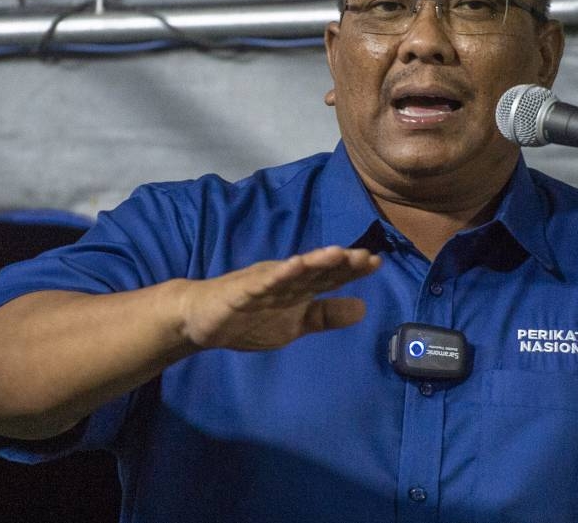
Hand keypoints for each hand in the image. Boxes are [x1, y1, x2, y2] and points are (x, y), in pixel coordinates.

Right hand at [176, 245, 380, 350]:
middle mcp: (285, 279)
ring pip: (294, 271)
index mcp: (298, 288)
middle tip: (366, 256)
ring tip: (338, 253)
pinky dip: (279, 274)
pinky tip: (294, 265)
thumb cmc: (249, 318)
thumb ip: (326, 316)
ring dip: (315, 262)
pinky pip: (263, 282)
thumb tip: (363, 308)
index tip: (376, 263)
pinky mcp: (242, 291)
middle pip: (317, 270)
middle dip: (341, 263)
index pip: (330, 277)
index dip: (352, 271)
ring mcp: (264, 283)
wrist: (200, 320)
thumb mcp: (295, 324)